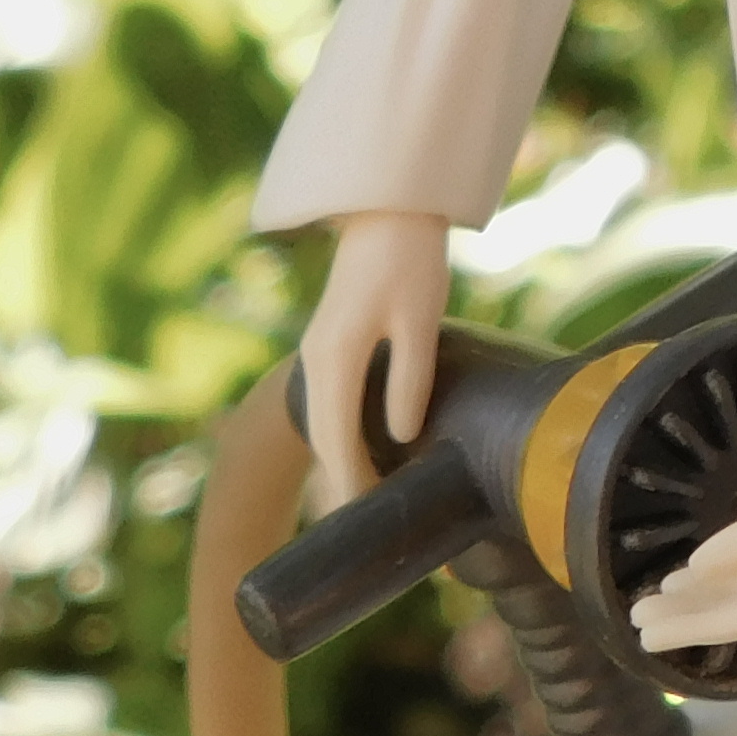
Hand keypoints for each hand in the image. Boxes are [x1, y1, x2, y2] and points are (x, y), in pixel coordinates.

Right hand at [298, 211, 449, 504]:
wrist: (388, 209)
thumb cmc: (409, 261)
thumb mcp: (420, 320)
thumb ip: (409, 378)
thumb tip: (400, 435)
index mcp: (335, 358)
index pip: (334, 439)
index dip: (348, 482)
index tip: (361, 520)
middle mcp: (316, 360)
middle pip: (323, 437)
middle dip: (341, 482)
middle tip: (364, 526)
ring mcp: (318, 351)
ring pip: (323, 421)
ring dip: (340, 460)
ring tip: (366, 499)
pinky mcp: (330, 343)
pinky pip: (329, 402)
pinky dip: (340, 434)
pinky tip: (363, 450)